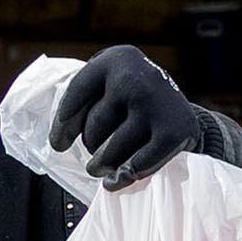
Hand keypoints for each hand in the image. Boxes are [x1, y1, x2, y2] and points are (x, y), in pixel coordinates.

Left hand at [48, 46, 204, 189]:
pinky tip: (114, 181)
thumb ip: (88, 98)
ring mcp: (154, 105)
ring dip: (102, 165)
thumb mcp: (114, 82)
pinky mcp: (174, 133)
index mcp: (117, 59)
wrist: (183, 111)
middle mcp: (135, 78)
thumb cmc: (137, 100)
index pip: (77, 93)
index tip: (58, 146)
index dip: (63, 125)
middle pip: (95, 126)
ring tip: (101, 168)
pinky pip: (136, 165)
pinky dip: (122, 178)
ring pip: (110, 151)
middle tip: (93, 155)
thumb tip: (59, 141)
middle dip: (89, 145)